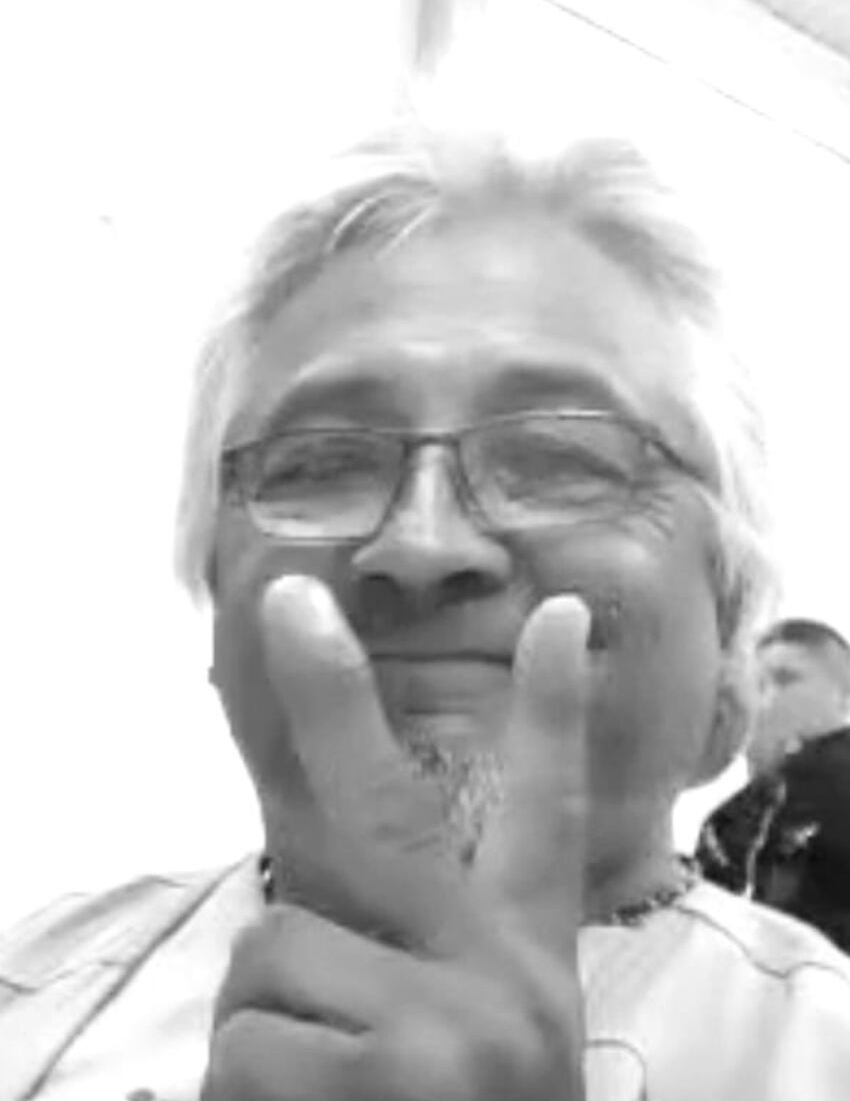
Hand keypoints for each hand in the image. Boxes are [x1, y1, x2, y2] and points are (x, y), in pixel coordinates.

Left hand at [202, 576, 590, 1100]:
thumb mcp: (477, 1042)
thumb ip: (406, 960)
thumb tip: (287, 912)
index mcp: (523, 959)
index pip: (549, 811)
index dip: (553, 709)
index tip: (557, 613)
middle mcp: (494, 976)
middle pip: (386, 806)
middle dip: (330, 692)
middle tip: (285, 600)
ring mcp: (442, 1027)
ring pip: (267, 961)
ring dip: (259, 1036)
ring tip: (323, 1098)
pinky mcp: (385, 1078)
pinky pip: (239, 1050)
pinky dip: (241, 1100)